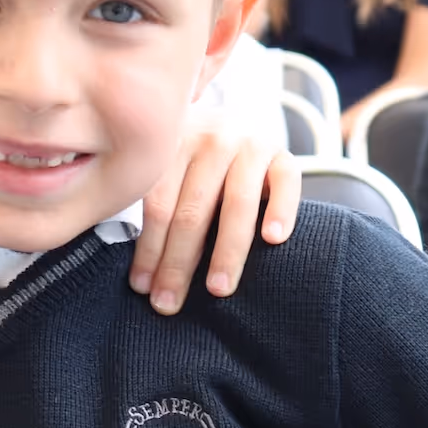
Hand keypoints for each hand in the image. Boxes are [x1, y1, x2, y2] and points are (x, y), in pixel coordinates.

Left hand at [132, 104, 300, 310]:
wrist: (240, 124)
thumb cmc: (197, 165)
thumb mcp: (172, 172)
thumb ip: (160, 206)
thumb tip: (141, 278)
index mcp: (173, 145)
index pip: (158, 206)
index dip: (149, 250)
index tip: (143, 288)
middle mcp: (211, 140)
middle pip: (192, 210)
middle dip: (179, 262)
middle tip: (171, 302)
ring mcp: (250, 145)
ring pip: (236, 203)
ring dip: (227, 250)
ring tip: (218, 288)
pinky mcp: (285, 155)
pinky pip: (286, 182)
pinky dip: (281, 210)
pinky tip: (273, 239)